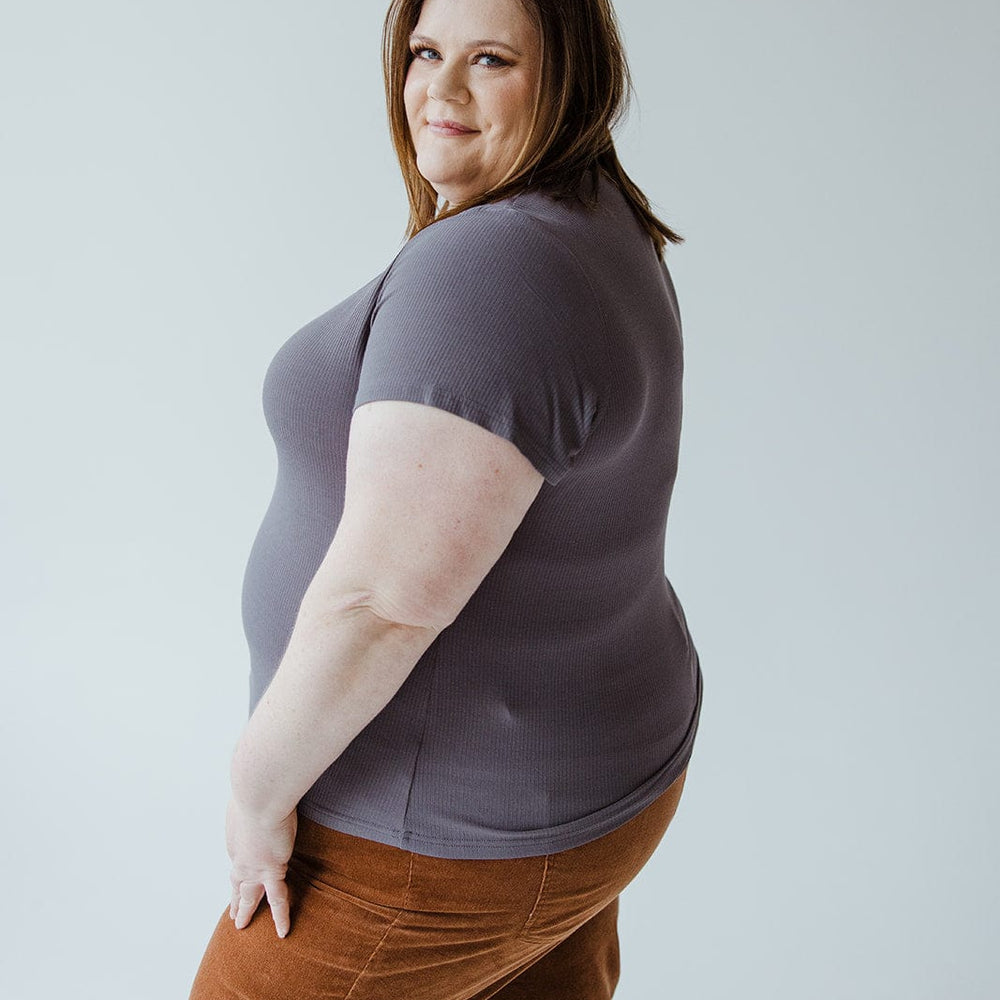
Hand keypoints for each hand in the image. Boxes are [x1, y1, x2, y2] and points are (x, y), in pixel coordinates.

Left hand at [225, 796, 297, 937]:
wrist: (259, 794)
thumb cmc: (255, 786)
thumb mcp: (249, 792)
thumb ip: (253, 796)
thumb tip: (256, 785)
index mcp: (235, 836)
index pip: (238, 857)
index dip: (240, 867)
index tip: (242, 870)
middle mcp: (240, 855)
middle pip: (236, 882)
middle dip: (235, 897)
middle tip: (233, 912)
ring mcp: (253, 867)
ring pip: (249, 895)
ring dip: (245, 910)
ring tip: (241, 925)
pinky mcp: (272, 870)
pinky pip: (278, 900)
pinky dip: (280, 917)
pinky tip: (282, 931)